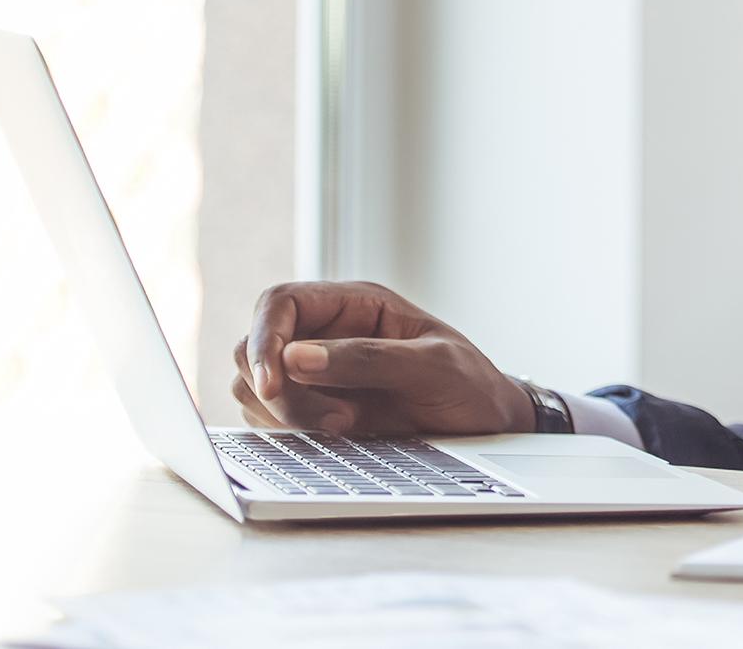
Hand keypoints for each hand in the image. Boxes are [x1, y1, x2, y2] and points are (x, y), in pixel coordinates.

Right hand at [231, 281, 534, 435]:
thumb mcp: (433, 366)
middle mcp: (327, 334)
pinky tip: (335, 438)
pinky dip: (288, 433)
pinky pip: (270, 420)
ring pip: (254, 388)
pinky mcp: (314, 411)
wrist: (487, 425)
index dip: (265, 338)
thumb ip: (368, 358)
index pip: (281, 304)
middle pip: (256, 349)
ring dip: (285, 414)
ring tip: (347, 427)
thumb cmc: (469, 385)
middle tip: (336, 420)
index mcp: (355, 304)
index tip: (274, 382)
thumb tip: (295, 357)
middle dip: (279, 389)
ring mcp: (316, 374)